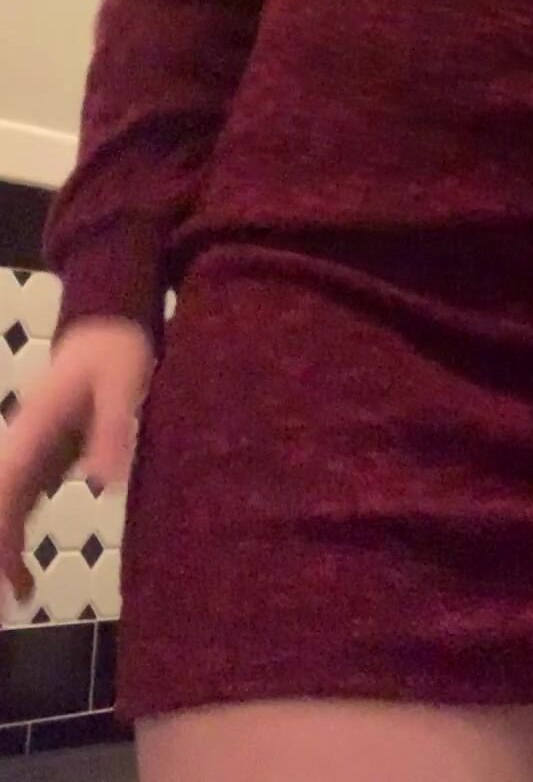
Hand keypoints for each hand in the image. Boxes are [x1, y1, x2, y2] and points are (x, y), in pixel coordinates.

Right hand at [0, 317, 154, 613]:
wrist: (109, 325)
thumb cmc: (117, 350)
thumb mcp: (124, 382)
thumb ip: (114, 427)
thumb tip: (102, 484)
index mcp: (33, 429)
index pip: (2, 486)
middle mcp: (20, 447)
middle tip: (5, 599)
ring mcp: (27, 457)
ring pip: (1, 514)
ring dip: (1, 555)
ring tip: (16, 602)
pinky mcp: (42, 464)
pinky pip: (17, 511)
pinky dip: (12, 545)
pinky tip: (23, 583)